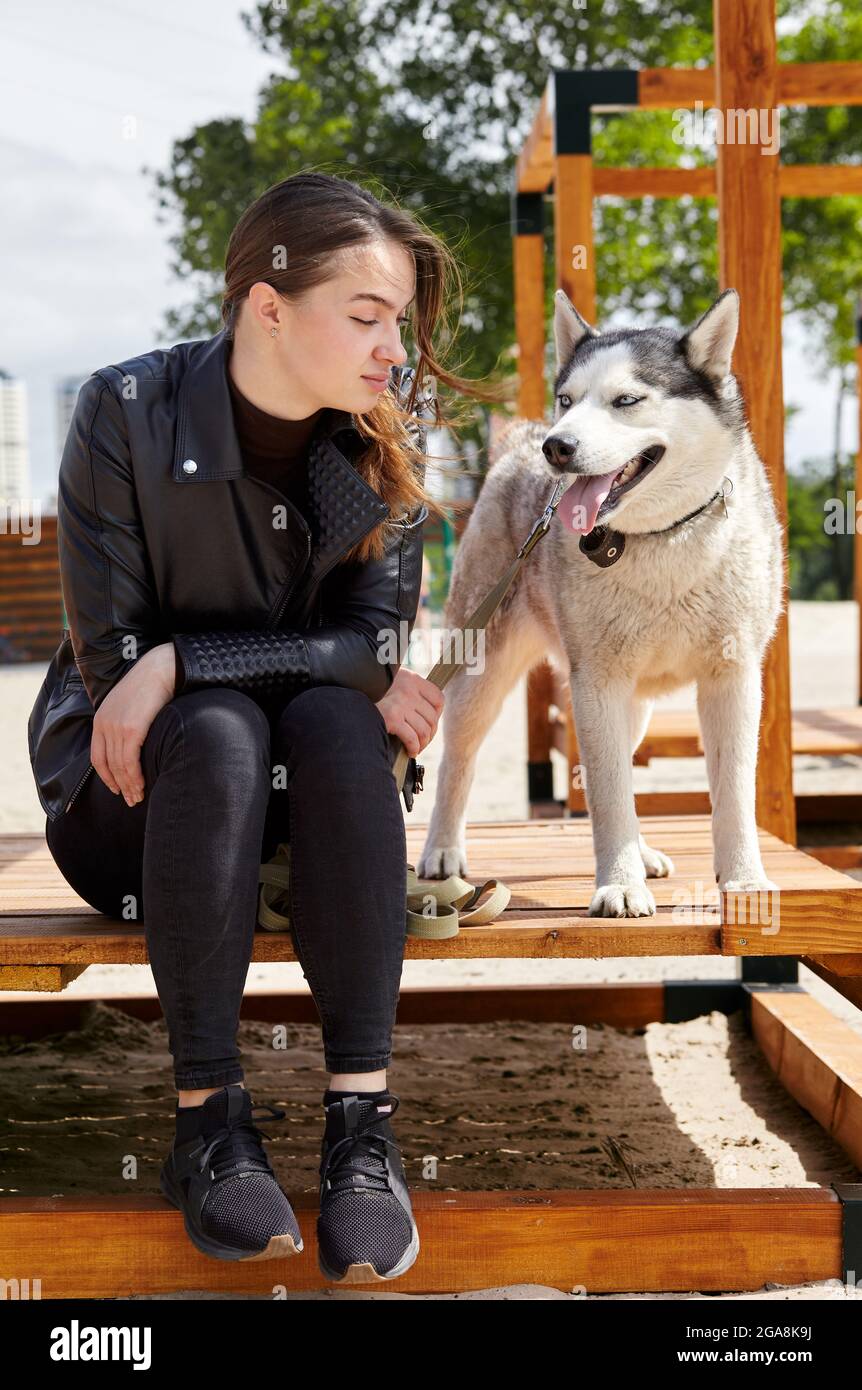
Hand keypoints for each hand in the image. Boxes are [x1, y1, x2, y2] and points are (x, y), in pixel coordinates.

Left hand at [90, 642, 176, 804]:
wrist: (161, 669)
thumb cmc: (151, 686)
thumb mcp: (129, 705)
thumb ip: (124, 723)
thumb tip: (132, 745)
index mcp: (101, 719)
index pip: (97, 757)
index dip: (106, 776)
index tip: (117, 788)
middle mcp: (105, 725)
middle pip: (108, 765)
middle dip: (120, 785)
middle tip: (131, 800)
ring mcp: (117, 727)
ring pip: (119, 766)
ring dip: (129, 785)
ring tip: (138, 797)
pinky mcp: (132, 729)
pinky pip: (130, 761)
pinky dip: (135, 776)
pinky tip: (142, 785)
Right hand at [375, 665, 443, 757]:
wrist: (349, 698)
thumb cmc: (371, 695)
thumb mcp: (393, 682)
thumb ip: (409, 690)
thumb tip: (429, 712)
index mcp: (411, 679)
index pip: (438, 699)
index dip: (436, 715)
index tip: (429, 724)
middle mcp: (408, 689)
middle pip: (432, 718)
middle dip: (429, 734)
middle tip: (422, 741)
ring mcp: (400, 703)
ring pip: (424, 730)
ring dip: (422, 743)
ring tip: (416, 747)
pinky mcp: (391, 718)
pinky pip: (412, 738)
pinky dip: (414, 748)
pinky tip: (410, 751)